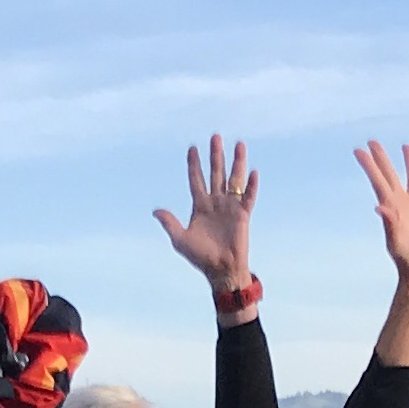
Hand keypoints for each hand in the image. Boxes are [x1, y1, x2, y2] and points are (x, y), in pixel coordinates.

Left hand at [151, 137, 257, 300]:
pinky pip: (248, 197)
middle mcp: (216, 203)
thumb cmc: (200, 257)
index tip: (192, 148)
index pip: (196, 180)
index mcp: (200, 206)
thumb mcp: (180, 240)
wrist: (221, 270)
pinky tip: (252, 172)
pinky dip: (251, 186)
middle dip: (215, 155)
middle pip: (215, 173)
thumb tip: (155, 211)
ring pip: (234, 179)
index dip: (194, 165)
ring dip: (236, 162)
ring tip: (238, 145)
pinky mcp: (243, 215)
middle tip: (215, 136)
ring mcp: (230, 207)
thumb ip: (170, 223)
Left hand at [358, 141, 408, 290]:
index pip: (379, 182)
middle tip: (372, 141)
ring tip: (406, 147)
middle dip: (382, 159)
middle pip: (391, 175)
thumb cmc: (408, 264)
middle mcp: (403, 205)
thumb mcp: (398, 244)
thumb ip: (391, 225)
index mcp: (393, 209)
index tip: (359, 150)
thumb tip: (380, 206)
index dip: (369, 166)